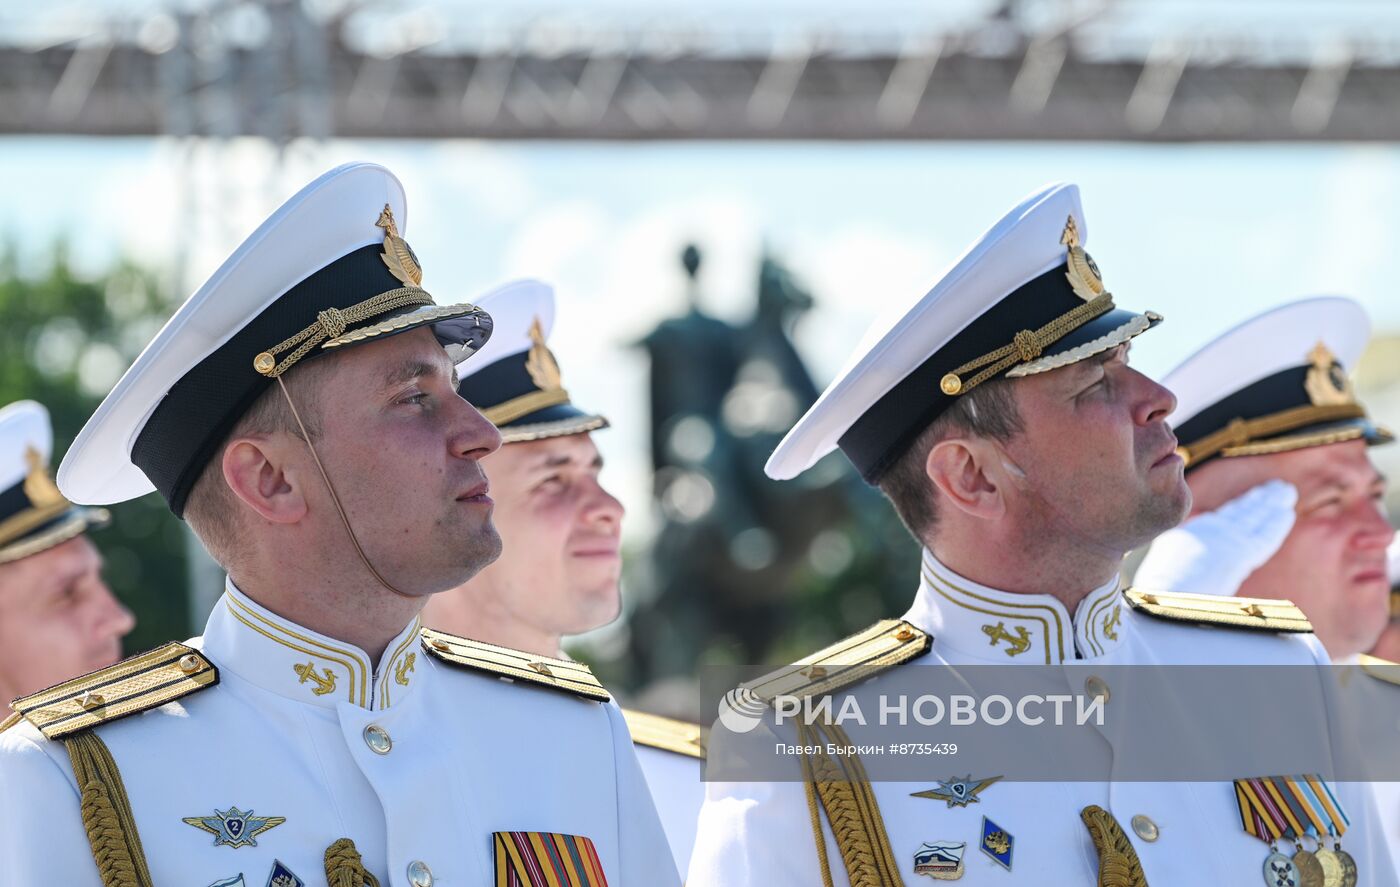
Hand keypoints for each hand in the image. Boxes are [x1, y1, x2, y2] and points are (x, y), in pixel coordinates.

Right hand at [1134, 480, 1298, 595]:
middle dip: (1260, 500)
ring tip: (1286, 491)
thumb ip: (1183, 549)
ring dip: (1273, 504)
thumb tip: (1190, 555)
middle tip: (1278, 487)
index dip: (1243, 505)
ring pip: (1256, 518)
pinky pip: (1265, 536)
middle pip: (1242, 512)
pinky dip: (1276, 524)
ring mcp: (1226, 539)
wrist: (1165, 592)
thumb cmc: (1162, 588)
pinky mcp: (1241, 552)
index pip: (1225, 516)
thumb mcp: (1169, 560)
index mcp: (1192, 532)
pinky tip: (1287, 513)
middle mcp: (1210, 530)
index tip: (1256, 495)